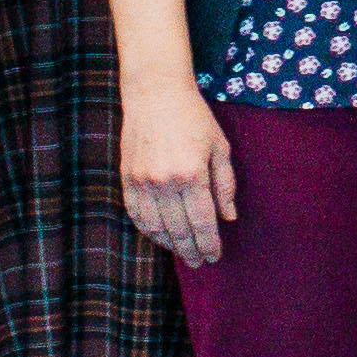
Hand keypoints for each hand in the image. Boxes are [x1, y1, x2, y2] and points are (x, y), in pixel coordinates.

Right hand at [119, 67, 240, 265]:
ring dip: (170, 244)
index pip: (203, 222)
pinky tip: (159, 237)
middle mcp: (165, 182)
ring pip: (156, 227)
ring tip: (181, 252)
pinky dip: (147, 230)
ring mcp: (143, 181)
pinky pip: (136, 214)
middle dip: (191, 250)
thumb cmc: (194, 118)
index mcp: (192, 174)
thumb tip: (229, 217)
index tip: (214, 256)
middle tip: (198, 262)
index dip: (209, 243)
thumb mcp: (219, 147)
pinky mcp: (127, 177)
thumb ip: (225, 184)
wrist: (156, 94)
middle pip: (179, 230)